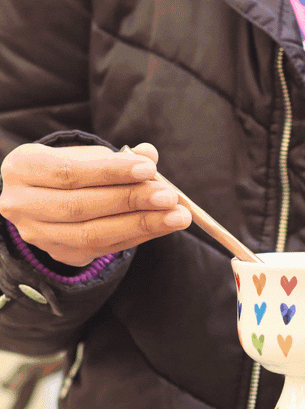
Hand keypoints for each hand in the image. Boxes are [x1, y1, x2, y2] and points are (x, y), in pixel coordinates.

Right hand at [0, 142, 190, 265]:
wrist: (40, 197)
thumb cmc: (66, 168)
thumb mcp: (84, 154)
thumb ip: (116, 157)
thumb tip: (150, 155)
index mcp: (23, 169)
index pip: (70, 172)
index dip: (111, 172)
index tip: (149, 168)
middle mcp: (22, 205)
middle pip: (82, 207)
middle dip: (131, 201)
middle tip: (170, 197)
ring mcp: (40, 235)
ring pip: (93, 234)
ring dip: (141, 225)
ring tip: (177, 216)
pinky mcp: (61, 254)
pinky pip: (104, 248)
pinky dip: (137, 236)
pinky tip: (162, 226)